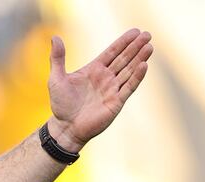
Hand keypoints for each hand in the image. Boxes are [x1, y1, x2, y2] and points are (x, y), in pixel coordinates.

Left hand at [47, 29, 152, 150]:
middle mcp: (106, 78)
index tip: (135, 31)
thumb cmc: (61, 104)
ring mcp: (112, 89)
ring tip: (149, 46)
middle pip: (124, 59)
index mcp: (94, 70)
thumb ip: (57, 58)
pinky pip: (128, 87)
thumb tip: (55, 37)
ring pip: (129, 71)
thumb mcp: (56, 78)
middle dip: (135, 47)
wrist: (65, 127)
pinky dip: (136, 77)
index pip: (112, 52)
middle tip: (147, 34)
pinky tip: (144, 65)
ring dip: (139, 58)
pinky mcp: (116, 102)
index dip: (123, 42)